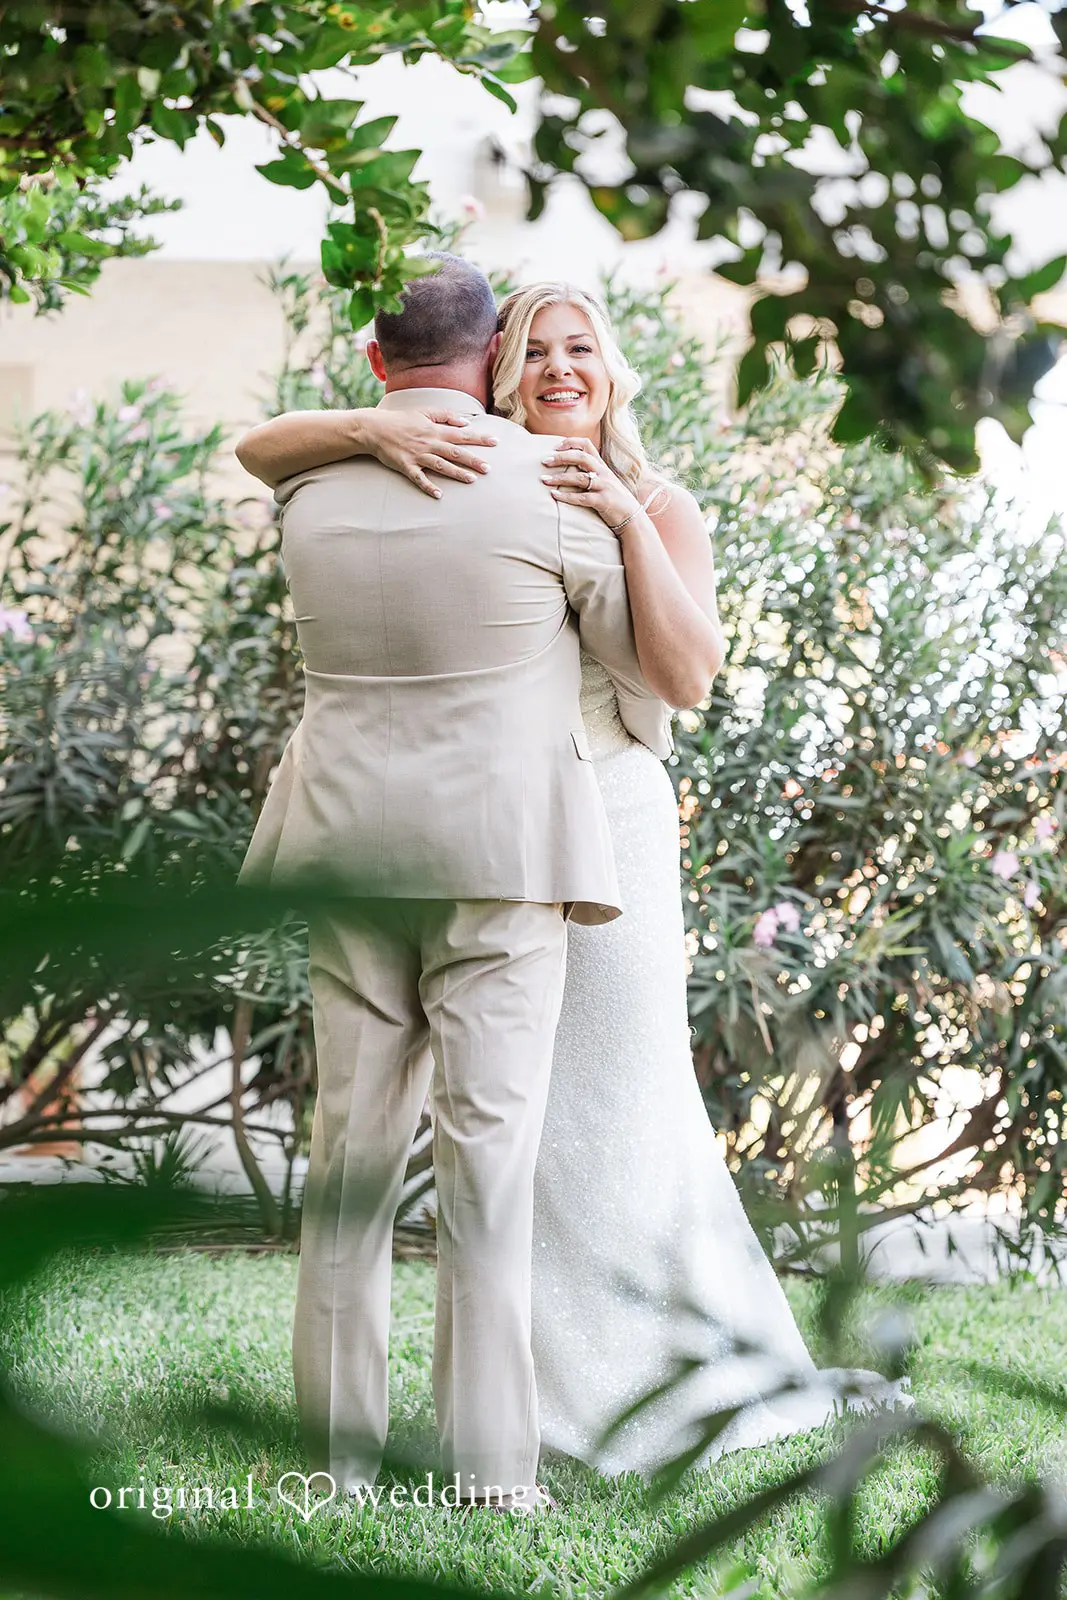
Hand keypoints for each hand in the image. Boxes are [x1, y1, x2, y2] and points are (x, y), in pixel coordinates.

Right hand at [368, 409, 496, 497]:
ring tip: (472, 480)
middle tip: (488, 469)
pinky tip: (439, 495)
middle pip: (455, 453)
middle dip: (473, 460)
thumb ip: (446, 415)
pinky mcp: (406, 466)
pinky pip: (419, 478)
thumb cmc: (401, 420)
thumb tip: (466, 422)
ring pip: (441, 466)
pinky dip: (428, 486)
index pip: (462, 435)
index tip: (495, 442)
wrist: (375, 428)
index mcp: (435, 430)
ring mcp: (418, 455)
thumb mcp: (424, 411)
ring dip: (457, 473)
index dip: (479, 439)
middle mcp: (429, 443)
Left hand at [540, 437, 639, 531]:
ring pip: (579, 478)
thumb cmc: (613, 499)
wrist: (631, 517)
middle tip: (544, 461)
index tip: (555, 447)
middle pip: (581, 457)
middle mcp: (603, 473)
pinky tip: (554, 495)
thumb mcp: (604, 480)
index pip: (586, 445)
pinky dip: (566, 496)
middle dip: (561, 457)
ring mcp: (604, 486)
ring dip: (559, 478)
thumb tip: (569, 467)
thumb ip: (590, 471)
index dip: (570, 443)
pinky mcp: (603, 501)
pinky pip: (582, 497)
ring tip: (544, 479)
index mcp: (601, 466)